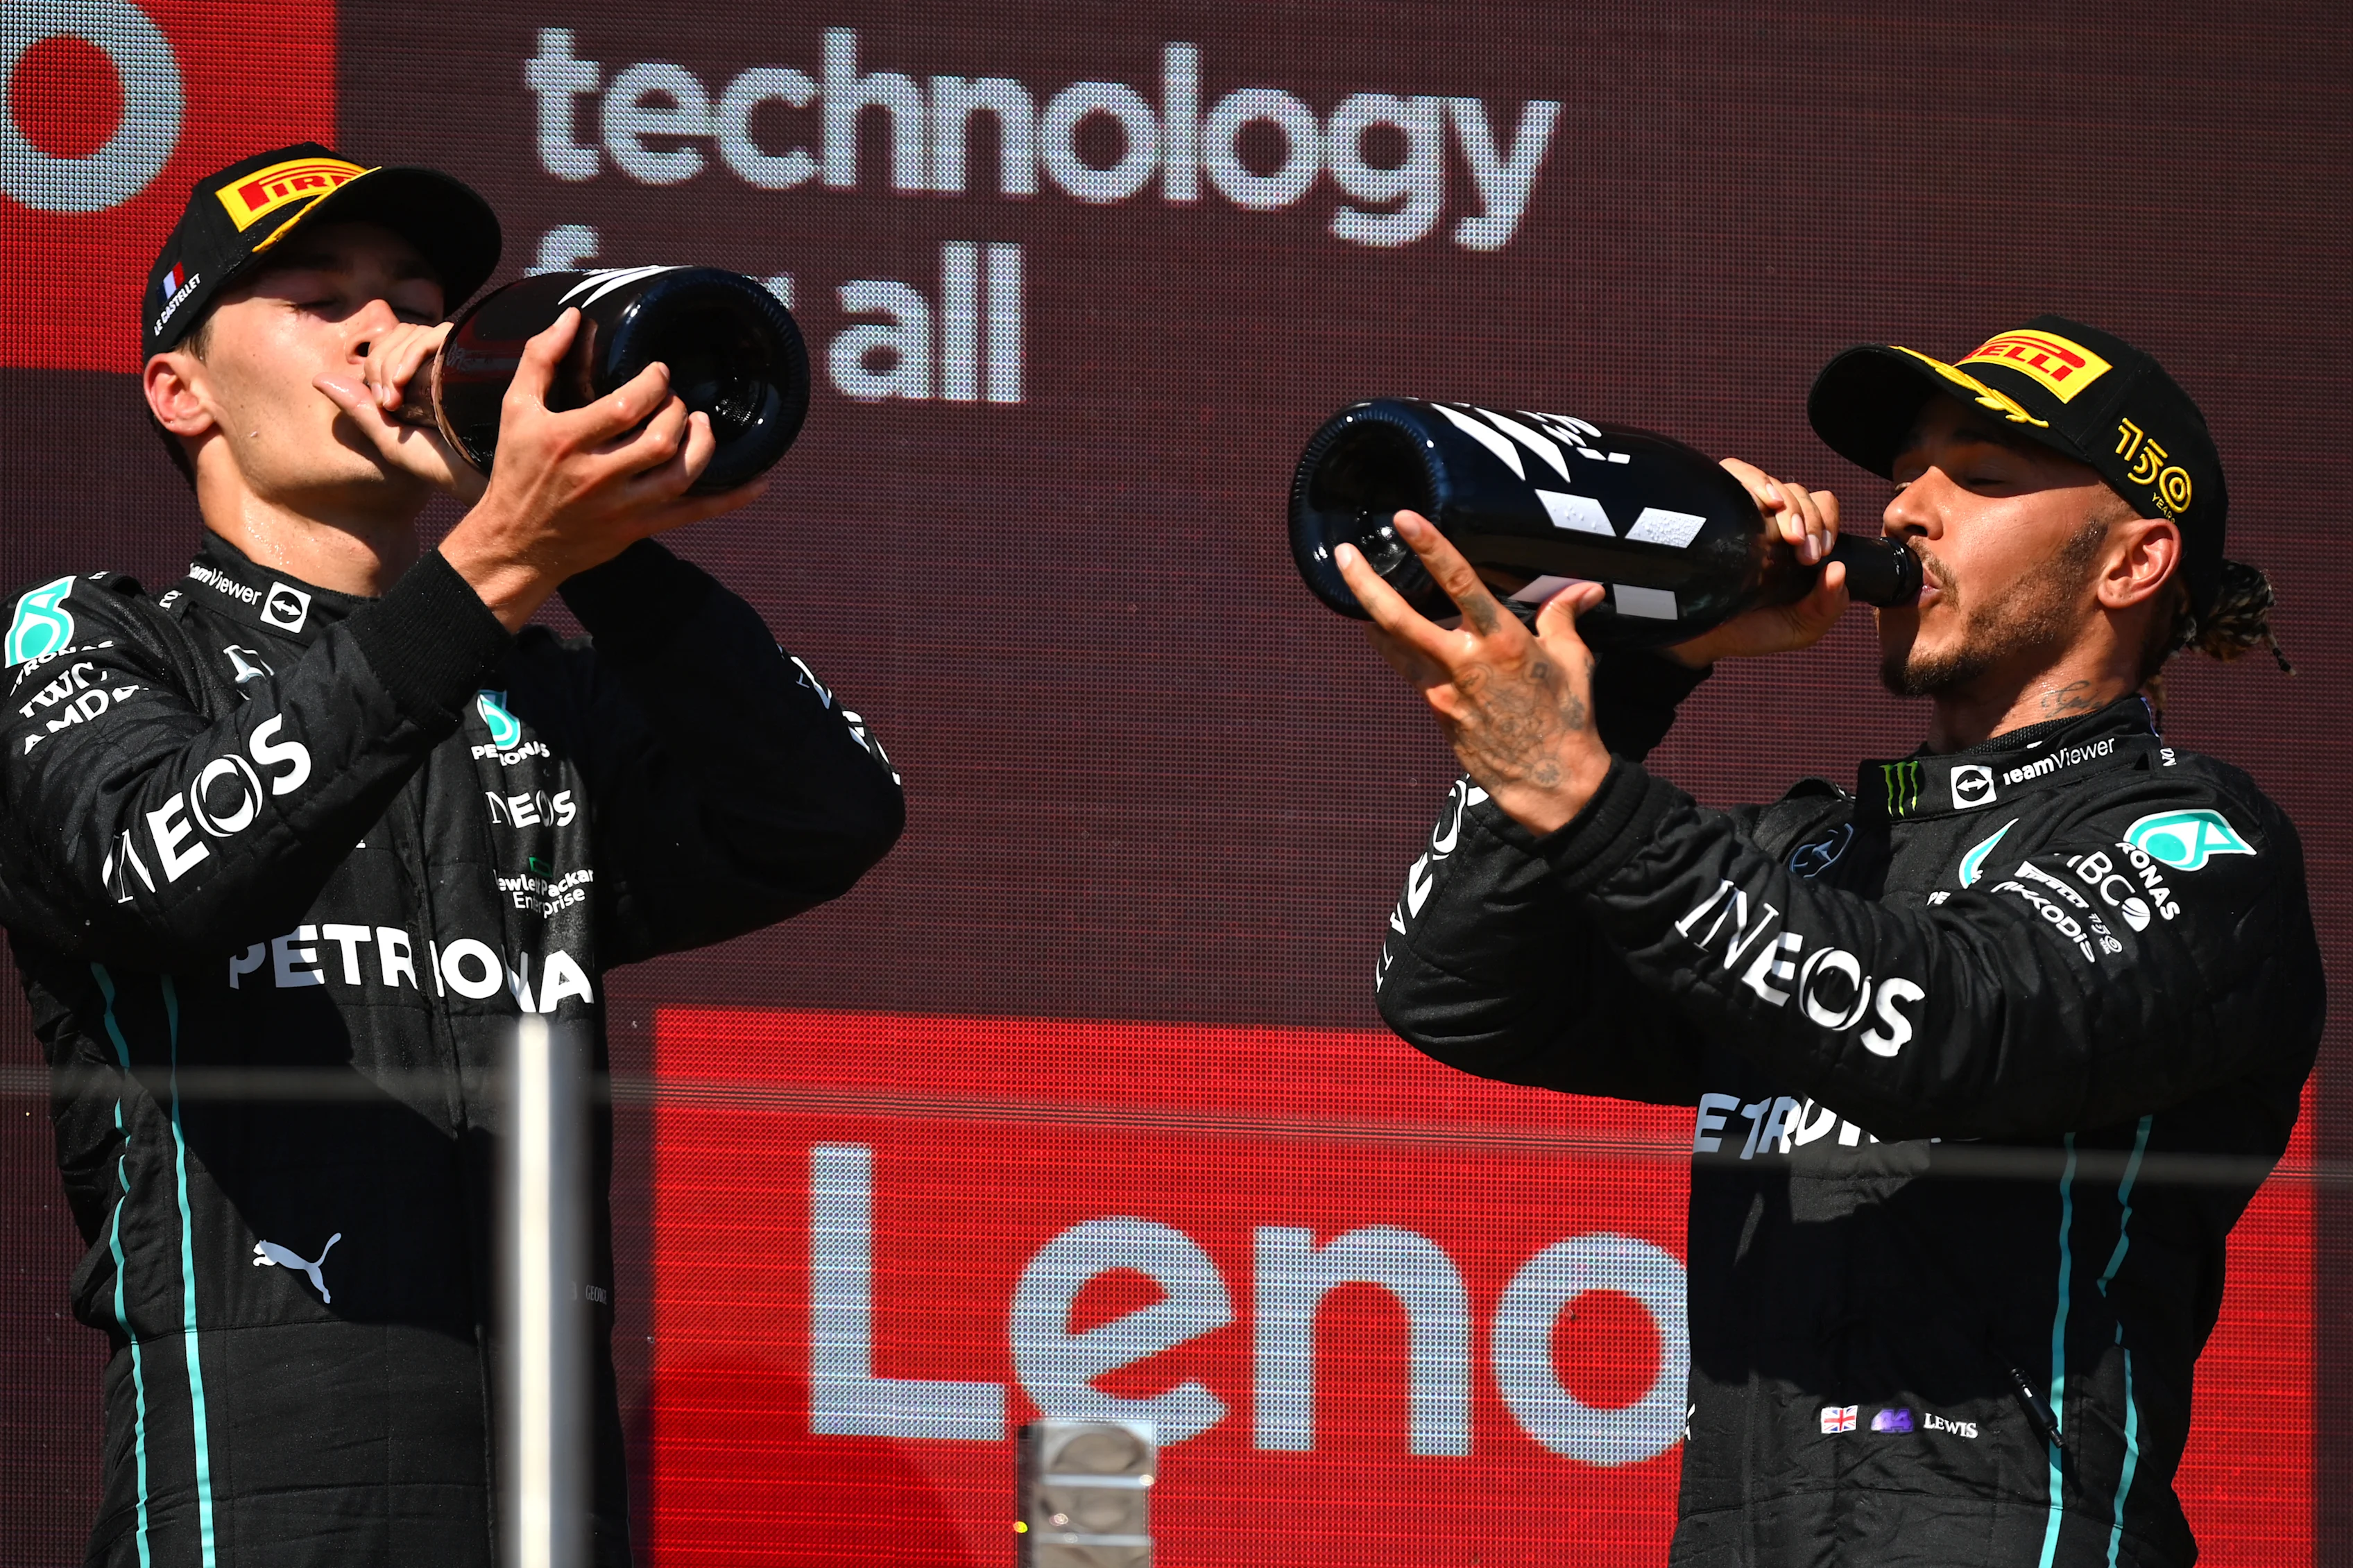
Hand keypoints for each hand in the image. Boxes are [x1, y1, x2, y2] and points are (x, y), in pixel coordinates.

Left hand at [314, 320, 485, 502]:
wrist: (482, 479)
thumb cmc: (442, 466)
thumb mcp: (389, 439)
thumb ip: (358, 409)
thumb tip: (317, 378)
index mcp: (422, 378)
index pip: (392, 344)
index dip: (377, 365)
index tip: (383, 403)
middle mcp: (441, 364)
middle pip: (400, 334)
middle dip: (381, 365)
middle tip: (388, 404)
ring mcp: (459, 359)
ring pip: (414, 332)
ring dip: (394, 361)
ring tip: (397, 400)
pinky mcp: (473, 355)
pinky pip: (435, 334)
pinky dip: (412, 353)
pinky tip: (404, 382)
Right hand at [435, 309, 766, 630]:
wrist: (516, 544)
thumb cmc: (518, 471)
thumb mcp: (516, 409)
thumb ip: (540, 359)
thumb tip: (572, 316)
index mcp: (567, 440)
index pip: (626, 406)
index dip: (655, 383)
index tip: (659, 372)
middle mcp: (597, 475)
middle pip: (659, 439)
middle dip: (677, 411)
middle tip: (675, 399)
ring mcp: (621, 506)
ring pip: (680, 475)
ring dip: (702, 445)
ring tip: (700, 423)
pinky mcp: (638, 528)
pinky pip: (693, 514)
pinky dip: (730, 499)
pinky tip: (759, 482)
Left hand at [1337, 509, 1609, 836]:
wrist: (1550, 783)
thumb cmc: (1567, 719)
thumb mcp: (1573, 661)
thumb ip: (1564, 617)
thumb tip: (1585, 588)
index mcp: (1503, 642)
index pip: (1460, 583)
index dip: (1430, 548)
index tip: (1404, 520)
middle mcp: (1465, 663)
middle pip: (1400, 618)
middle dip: (1366, 584)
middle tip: (1343, 554)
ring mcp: (1444, 689)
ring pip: (1396, 643)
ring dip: (1373, 613)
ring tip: (1356, 583)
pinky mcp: (1437, 710)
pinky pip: (1410, 668)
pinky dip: (1397, 645)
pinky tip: (1385, 630)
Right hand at [1662, 459, 1849, 667]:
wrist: (1701, 640)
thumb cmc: (1751, 630)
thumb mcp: (1800, 628)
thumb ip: (1828, 606)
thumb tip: (1839, 569)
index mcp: (1796, 542)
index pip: (1821, 506)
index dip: (1827, 522)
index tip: (1819, 555)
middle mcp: (1771, 521)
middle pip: (1802, 493)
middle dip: (1812, 521)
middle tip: (1805, 555)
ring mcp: (1741, 511)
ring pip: (1775, 483)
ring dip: (1791, 506)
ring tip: (1788, 537)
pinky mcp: (1714, 504)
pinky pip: (1734, 471)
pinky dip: (1756, 480)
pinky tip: (1767, 502)